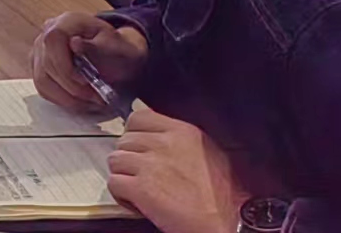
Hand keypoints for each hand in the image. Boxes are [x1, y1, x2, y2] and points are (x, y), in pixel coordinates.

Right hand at [30, 12, 148, 115]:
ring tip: (89, 102)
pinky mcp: (39, 67)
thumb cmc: (117, 51)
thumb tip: (74, 43)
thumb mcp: (115, 48)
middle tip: (94, 98)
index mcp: (67, 21)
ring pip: (42, 79)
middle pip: (47, 64)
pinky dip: (61, 99)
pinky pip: (43, 88)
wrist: (117, 56)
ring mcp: (40, 50)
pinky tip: (78, 101)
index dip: (65, 65)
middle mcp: (48, 32)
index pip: (53, 40)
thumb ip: (95, 47)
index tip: (85, 81)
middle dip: (72, 87)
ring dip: (66, 97)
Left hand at [107, 107, 252, 232]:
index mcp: (182, 131)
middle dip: (130, 158)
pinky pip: (114, 183)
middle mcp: (164, 143)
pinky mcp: (142, 188)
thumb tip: (157, 136)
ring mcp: (151, 165)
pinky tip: (136, 202)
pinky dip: (121, 194)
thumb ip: (180, 140)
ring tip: (140, 188)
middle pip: (124, 140)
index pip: (139, 117)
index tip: (139, 148)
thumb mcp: (209, 151)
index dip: (134, 134)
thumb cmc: (222, 195)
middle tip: (142, 174)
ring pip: (115, 160)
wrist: (226, 222)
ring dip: (124, 175)